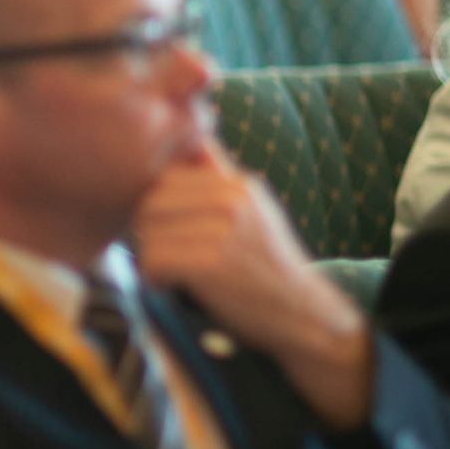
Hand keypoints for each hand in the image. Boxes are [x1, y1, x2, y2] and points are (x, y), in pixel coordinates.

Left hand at [131, 140, 372, 427]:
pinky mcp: (212, 264)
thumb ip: (219, 177)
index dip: (158, 207)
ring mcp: (223, 231)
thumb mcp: (253, 210)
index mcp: (238, 184)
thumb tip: (193, 136)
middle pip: (151, 204)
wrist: (302, 312)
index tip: (168, 232)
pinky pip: (154, 261)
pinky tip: (171, 285)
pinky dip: (154, 278)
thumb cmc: (266, 264)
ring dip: (150, 258)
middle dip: (148, 231)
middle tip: (164, 256)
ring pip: (148, 234)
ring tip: (171, 273)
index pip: (167, 179)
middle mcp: (232, 200)